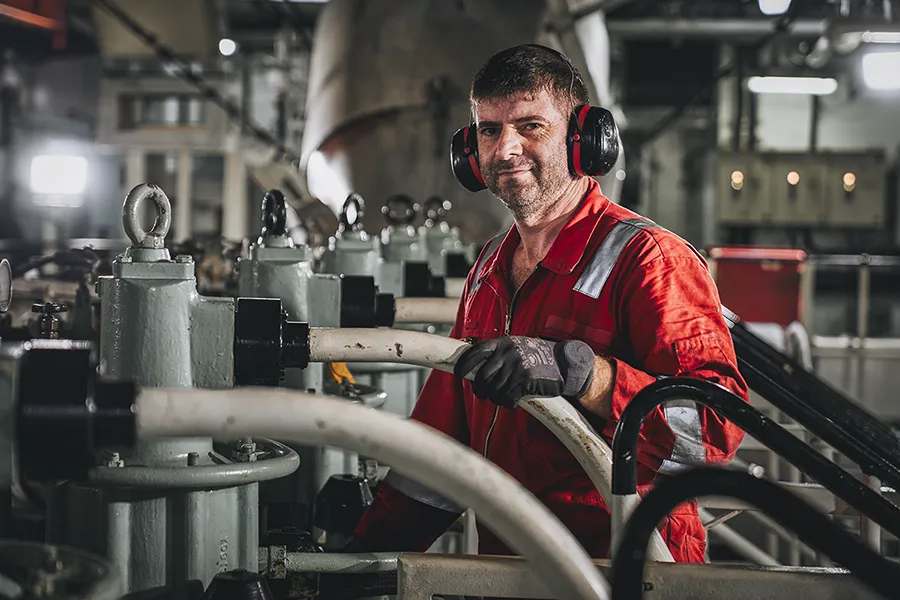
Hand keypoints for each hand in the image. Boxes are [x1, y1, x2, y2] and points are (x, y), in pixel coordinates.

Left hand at [454, 336, 594, 408]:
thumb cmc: (539, 356)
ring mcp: (516, 367)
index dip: (464, 363)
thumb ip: (500, 354)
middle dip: (479, 389)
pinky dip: (507, 403)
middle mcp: (507, 354)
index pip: (476, 351)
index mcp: (503, 343)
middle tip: (482, 394)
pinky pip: (506, 397)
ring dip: (495, 398)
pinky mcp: (524, 381)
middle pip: (482, 377)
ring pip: (493, 390)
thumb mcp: (518, 346)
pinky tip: (512, 402)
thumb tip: (477, 367)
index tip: (457, 372)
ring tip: (502, 397)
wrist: (565, 363)